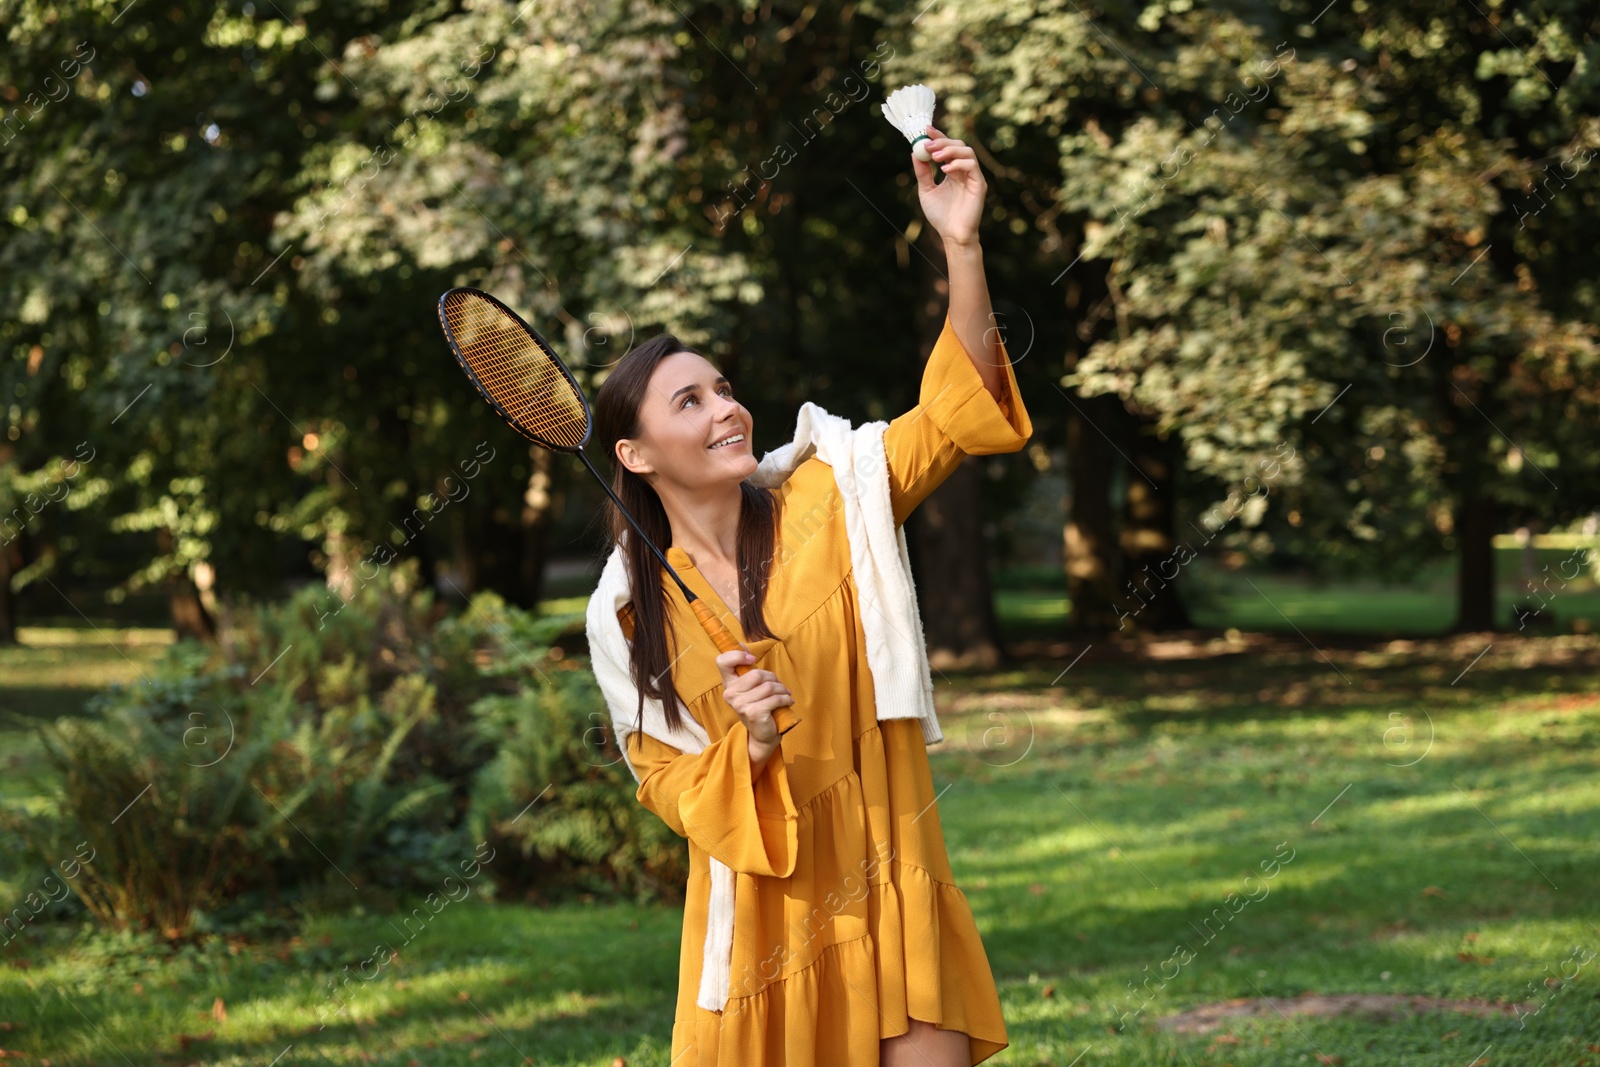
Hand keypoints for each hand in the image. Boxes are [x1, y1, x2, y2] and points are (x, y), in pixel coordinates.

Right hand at [715, 649, 794, 749]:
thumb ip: (747, 668)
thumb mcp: (752, 686)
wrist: (763, 734)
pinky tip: (787, 701)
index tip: (752, 660)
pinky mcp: (753, 712)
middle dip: (773, 678)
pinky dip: (785, 699)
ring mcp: (740, 704)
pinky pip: (775, 698)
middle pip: (757, 674)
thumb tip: (743, 644)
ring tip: (784, 695)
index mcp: (728, 684)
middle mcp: (730, 694)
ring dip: (781, 690)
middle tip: (777, 687)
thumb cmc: (759, 705)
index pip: (723, 662)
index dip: (737, 655)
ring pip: (769, 686)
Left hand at [914, 124, 985, 247]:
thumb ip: (922, 172)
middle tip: (928, 145)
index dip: (938, 136)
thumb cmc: (940, 215)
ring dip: (950, 150)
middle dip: (942, 142)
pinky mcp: (979, 184)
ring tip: (935, 157)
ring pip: (967, 152)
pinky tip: (945, 170)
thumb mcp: (926, 190)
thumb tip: (915, 152)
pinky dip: (958, 163)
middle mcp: (964, 171)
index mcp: (952, 171)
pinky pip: (971, 166)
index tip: (926, 130)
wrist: (951, 235)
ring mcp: (973, 177)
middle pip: (958, 145)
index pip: (947, 147)